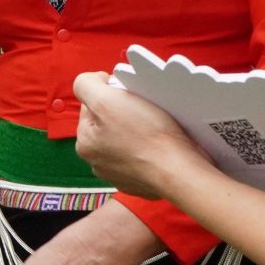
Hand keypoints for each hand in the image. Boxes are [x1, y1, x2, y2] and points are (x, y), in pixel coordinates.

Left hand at [70, 73, 215, 201]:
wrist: (179, 170)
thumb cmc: (145, 134)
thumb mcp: (105, 99)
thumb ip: (86, 85)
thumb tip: (94, 82)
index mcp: (85, 144)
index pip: (91, 105)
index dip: (110, 94)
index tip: (129, 97)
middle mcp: (98, 163)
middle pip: (107, 122)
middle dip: (123, 112)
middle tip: (144, 110)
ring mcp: (120, 176)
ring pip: (125, 139)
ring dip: (137, 129)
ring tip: (154, 126)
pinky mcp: (141, 182)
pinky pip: (142, 156)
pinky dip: (149, 148)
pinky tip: (159, 144)